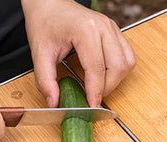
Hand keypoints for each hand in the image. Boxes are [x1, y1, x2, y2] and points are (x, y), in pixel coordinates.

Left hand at [21, 0, 135, 106]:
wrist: (49, 4)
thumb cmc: (45, 23)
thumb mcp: (39, 53)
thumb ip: (45, 80)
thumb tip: (54, 102)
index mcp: (85, 29)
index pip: (97, 68)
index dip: (95, 92)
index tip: (91, 107)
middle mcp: (103, 27)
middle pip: (118, 67)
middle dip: (107, 88)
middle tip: (92, 97)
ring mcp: (112, 28)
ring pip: (127, 63)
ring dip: (116, 80)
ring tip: (98, 85)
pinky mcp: (115, 31)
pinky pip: (127, 56)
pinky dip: (119, 70)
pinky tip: (103, 74)